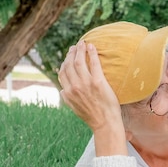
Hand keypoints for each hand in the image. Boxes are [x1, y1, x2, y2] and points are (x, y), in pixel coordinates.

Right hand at [59, 41, 127, 155]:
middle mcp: (74, 87)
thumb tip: (63, 90)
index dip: (64, 63)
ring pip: (79, 62)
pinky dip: (92, 53)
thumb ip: (67, 98)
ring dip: (80, 50)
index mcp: (68, 93)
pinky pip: (94, 63)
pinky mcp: (98, 82)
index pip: (62, 73)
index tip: (68, 57)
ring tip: (83, 44)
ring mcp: (86, 84)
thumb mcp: (75, 108)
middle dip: (71, 54)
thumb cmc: (92, 116)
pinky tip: (92, 46)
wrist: (105, 123)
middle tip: (75, 47)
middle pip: (70, 65)